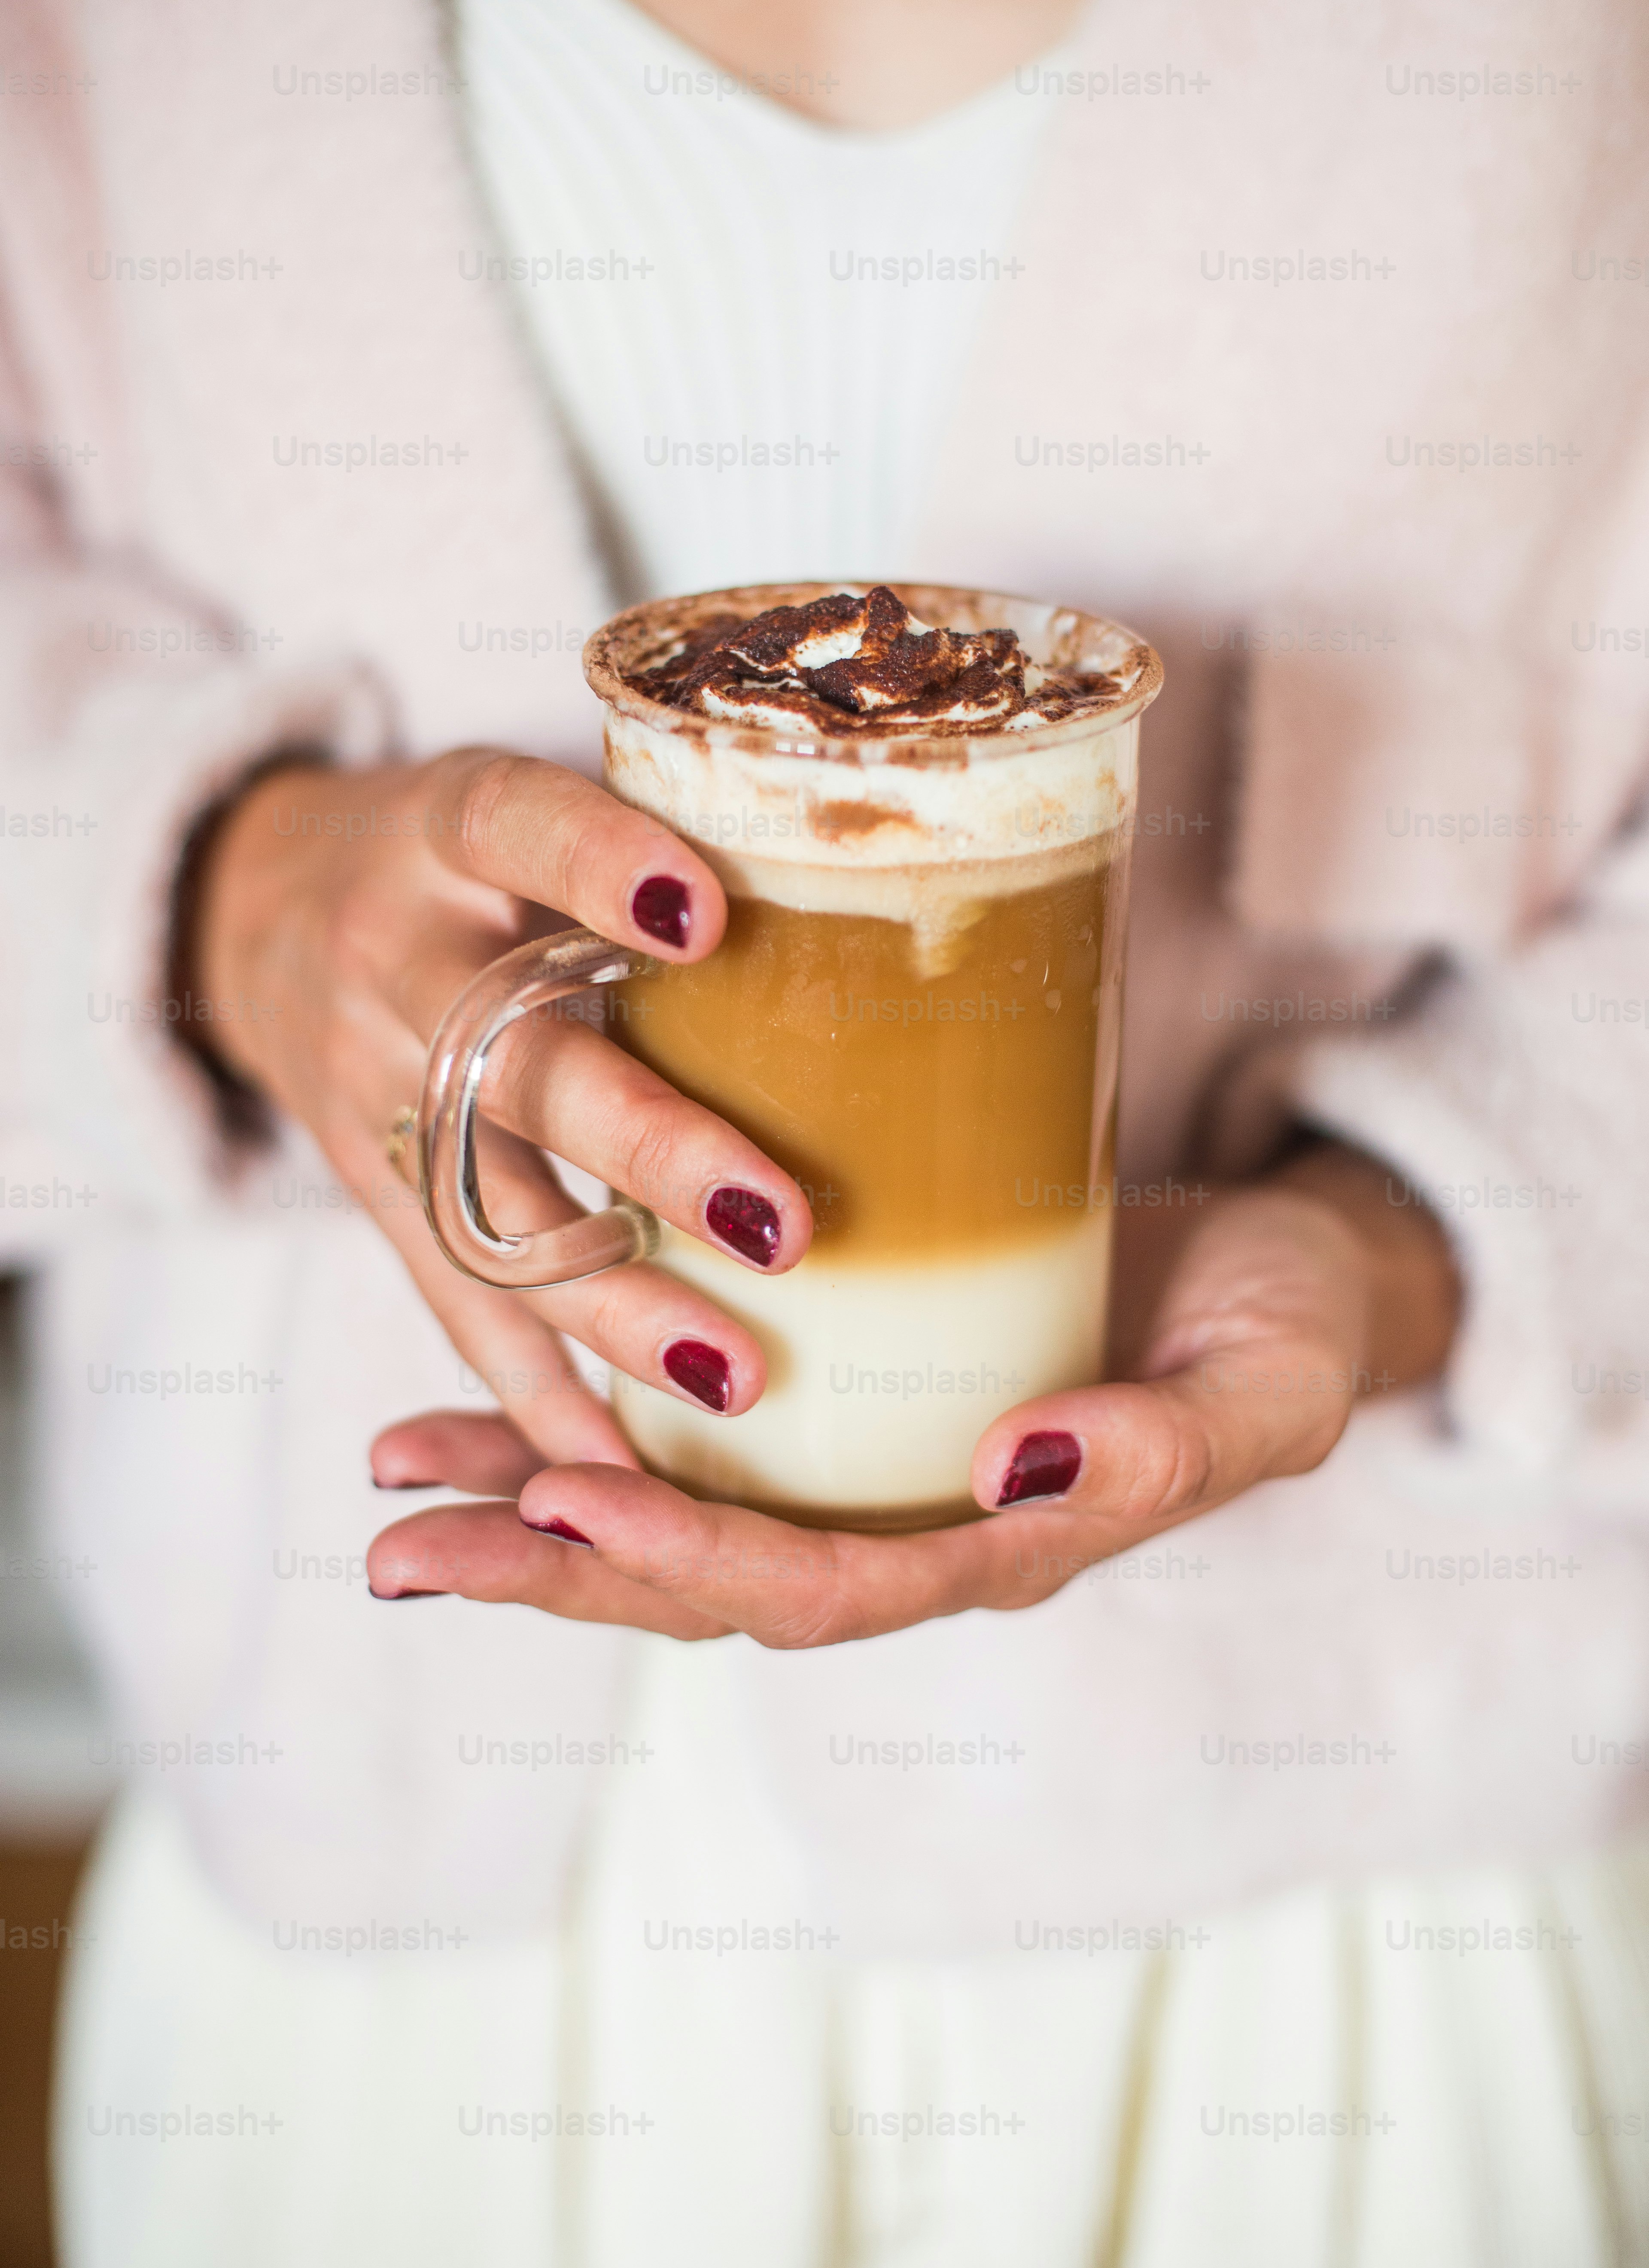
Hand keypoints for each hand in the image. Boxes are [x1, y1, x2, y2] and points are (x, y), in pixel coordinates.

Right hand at [190, 752, 814, 1471]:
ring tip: (737, 1375)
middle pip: (518, 1068)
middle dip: (650, 1154)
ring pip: (491, 1216)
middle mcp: (393, 961)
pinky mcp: (369, 1190)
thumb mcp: (521, 803)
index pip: (514, 826)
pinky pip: (451, 1304)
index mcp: (444, 830)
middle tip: (783, 1228)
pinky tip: (620, 1464)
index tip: (705, 913)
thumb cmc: (458, 857)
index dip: (597, 865)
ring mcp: (370, 1088)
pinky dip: (535, 1393)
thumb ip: (655, 831)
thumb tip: (875, 870)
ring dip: (613, 1307)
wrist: (256, 912)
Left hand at [364, 1143, 1460, 1640]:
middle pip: (707, 1576)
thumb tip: (1024, 1475)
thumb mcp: (1268, 1388)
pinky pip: (690, 1433)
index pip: (819, 1584)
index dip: (690, 1554)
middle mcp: (906, 1531)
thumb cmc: (1280, 1329)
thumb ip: (1167, 1449)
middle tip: (406, 1544)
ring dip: (526, 1507)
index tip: (563, 1497)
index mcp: (995, 1550)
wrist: (1274, 1275)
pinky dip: (572, 1421)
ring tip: (391, 1486)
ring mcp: (862, 1473)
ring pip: (673, 1515)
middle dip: (553, 1566)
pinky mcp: (837, 1397)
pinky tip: (463, 1410)